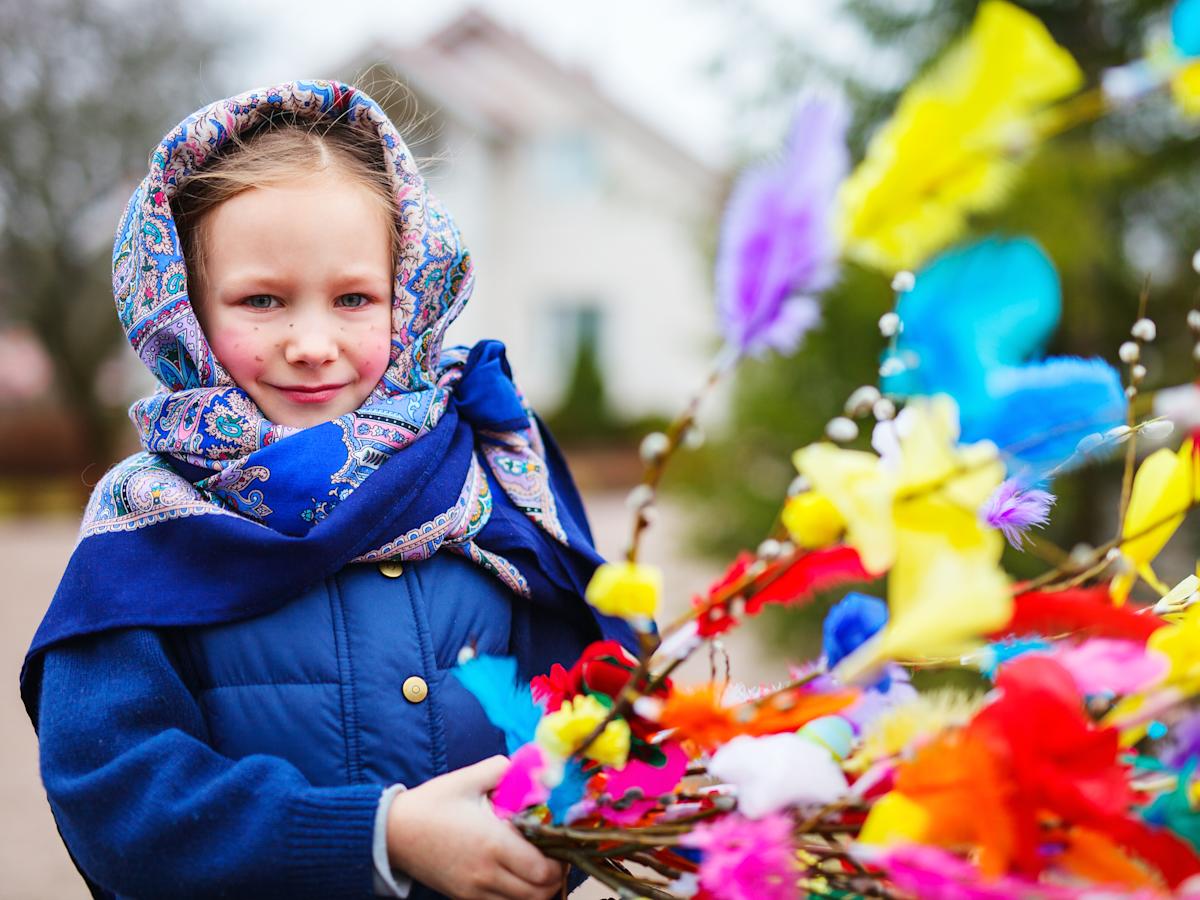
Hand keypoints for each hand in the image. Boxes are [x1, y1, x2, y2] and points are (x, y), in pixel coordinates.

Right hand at [386, 755, 566, 898]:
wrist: (392, 833)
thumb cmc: (431, 804)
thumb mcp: (467, 779)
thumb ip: (502, 769)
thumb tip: (531, 763)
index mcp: (492, 843)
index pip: (542, 870)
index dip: (560, 862)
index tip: (561, 845)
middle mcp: (486, 873)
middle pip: (538, 894)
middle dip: (554, 878)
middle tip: (555, 857)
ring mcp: (474, 890)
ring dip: (537, 890)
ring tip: (538, 867)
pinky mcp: (464, 898)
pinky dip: (516, 896)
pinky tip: (515, 875)